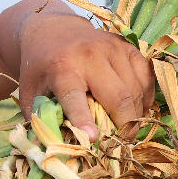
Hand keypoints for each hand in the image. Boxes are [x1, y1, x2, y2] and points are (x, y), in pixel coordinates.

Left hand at [17, 8, 155, 140]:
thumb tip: (56, 148)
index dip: (84, 120)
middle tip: (123, 142)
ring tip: (128, 128)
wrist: (53, 30)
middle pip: (118, 97)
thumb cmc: (42, 68)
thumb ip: (41, 119)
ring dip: (136, 114)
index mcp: (62, 67)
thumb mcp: (31, 92)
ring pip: (136, 90)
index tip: (93, 139)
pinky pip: (146, 78)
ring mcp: (113, 48)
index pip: (74, 96)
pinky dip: (145, 98)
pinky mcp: (128, 47)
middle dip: (125, 125)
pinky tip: (136, 108)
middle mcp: (90, 55)